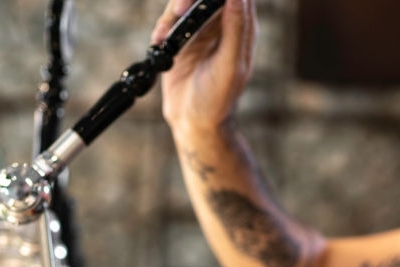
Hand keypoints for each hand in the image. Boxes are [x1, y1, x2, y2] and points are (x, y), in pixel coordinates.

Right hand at [150, 0, 255, 135]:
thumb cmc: (218, 98)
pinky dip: (161, 28)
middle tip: (179, 11)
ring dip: (172, 12)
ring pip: (184, 2)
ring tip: (165, 34)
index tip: (196, 2)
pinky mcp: (179, 39)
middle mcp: (220, 23)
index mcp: (240, 26)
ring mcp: (198, 29)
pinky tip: (159, 43)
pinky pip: (168, 21)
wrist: (193, 121)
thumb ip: (236, 28)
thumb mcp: (230, 64)